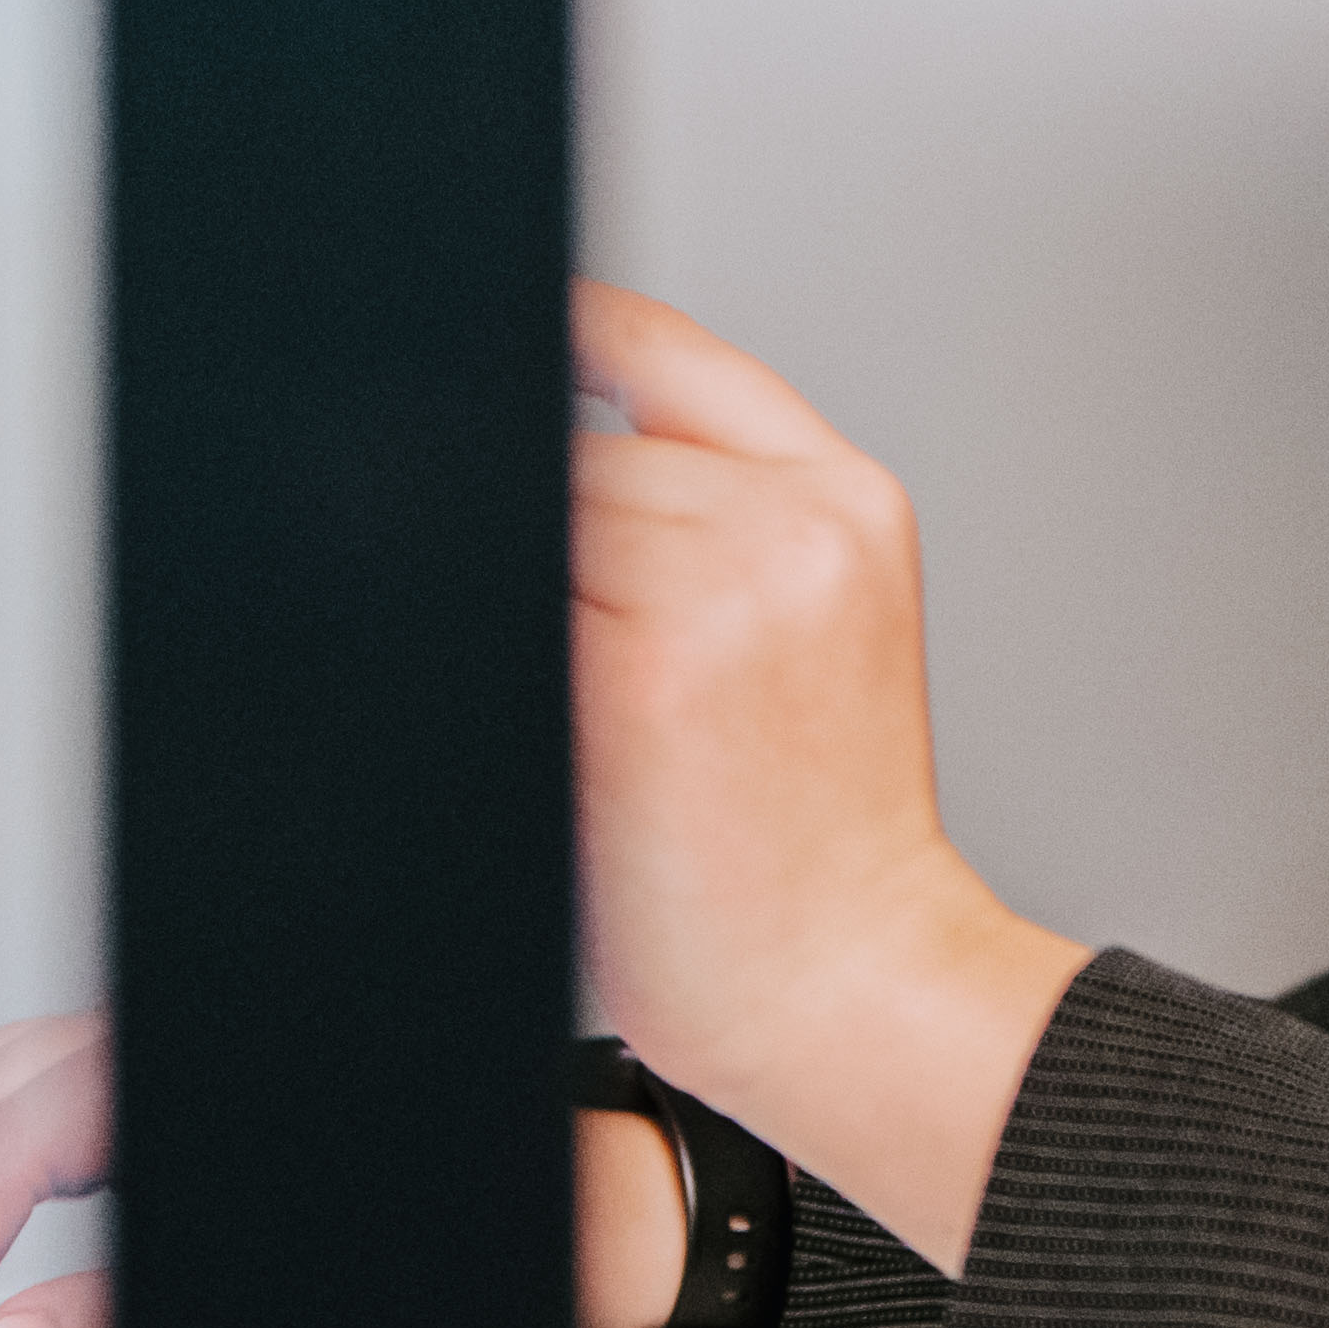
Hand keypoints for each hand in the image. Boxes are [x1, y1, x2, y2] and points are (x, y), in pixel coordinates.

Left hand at [569, 283, 1086, 1270]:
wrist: (853, 985)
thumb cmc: (814, 843)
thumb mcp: (809, 629)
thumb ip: (707, 519)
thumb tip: (532, 451)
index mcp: (844, 500)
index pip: (666, 355)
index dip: (564, 343)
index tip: (494, 352)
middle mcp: (793, 525)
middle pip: (571, 445)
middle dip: (521, 523)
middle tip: (548, 638)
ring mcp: (719, 591)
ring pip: (527, 524)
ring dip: (500, 593)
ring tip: (562, 705)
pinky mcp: (637, 675)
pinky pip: (502, 610)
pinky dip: (475, 649)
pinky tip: (518, 720)